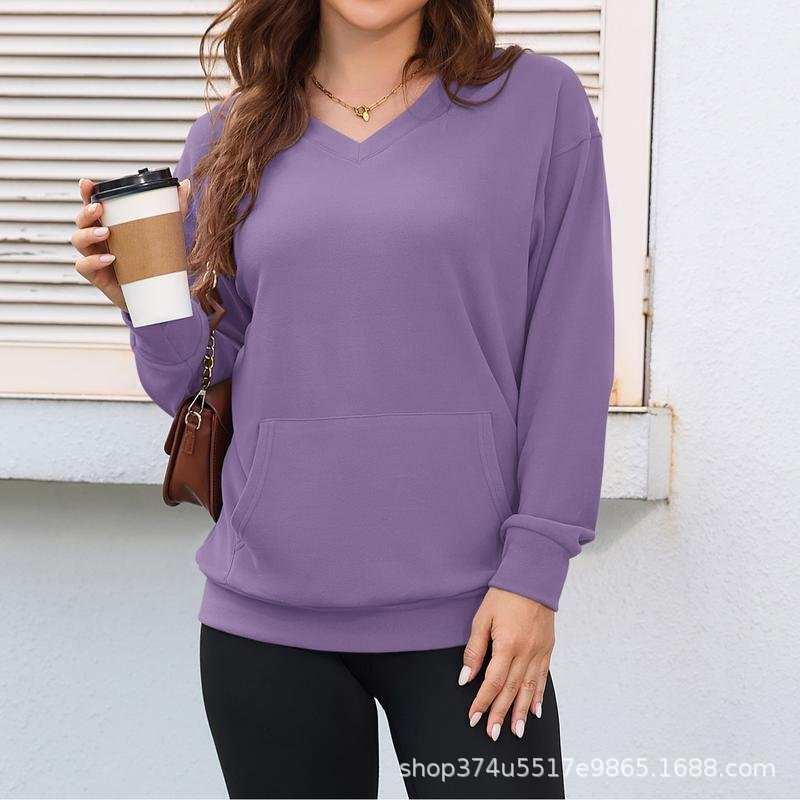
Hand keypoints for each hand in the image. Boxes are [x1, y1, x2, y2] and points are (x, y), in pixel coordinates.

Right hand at [71, 178, 190, 309]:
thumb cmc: (155, 260)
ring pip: (78, 240)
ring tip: (105, 232)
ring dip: (88, 234)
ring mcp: (95, 256)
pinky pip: (83, 266)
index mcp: (110, 224)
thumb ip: (174, 209)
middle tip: (99, 209)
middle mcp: (98, 238)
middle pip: (81, 220)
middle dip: (86, 212)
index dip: (86, 193)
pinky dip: (93, 261)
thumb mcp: (166, 233)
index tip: (87, 183)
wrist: (154, 294)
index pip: (93, 204)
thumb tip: (185, 184)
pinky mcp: (97, 276)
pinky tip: (109, 259)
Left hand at [460, 587, 554, 740]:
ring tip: (516, 731)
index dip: (482, 701)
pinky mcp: (548, 648)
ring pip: (530, 688)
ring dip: (522, 712)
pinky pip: (543, 677)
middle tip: (492, 734)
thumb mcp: (482, 618)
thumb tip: (465, 678)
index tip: (474, 717)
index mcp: (507, 645)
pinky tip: (536, 711)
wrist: (532, 578)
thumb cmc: (504, 595)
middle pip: (512, 690)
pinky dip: (539, 696)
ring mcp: (539, 651)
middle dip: (500, 714)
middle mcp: (526, 652)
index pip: (493, 682)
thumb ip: (474, 650)